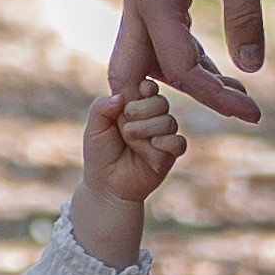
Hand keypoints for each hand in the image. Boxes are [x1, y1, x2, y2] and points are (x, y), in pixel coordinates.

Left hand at [80, 84, 186, 206]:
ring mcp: (162, 136)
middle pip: (161, 102)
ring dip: (149, 128)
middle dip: (143, 111)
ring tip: (132, 140)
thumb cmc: (99, 155)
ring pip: (169, 121)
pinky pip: (179, 143)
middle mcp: (151, 119)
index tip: (136, 93)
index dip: (145, 88)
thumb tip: (120, 96)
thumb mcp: (94, 128)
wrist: (107, 186)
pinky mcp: (169, 155)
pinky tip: (154, 145)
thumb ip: (101, 108)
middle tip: (125, 127)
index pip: (149, 88)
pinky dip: (168, 142)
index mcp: (135, 107)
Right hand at [112, 0, 267, 121]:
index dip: (215, 97)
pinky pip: (158, 33)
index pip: (177, 68)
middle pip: (138, 72)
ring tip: (237, 91)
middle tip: (235, 108)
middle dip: (181, 99)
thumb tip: (251, 70)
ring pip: (146, 54)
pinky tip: (220, 63)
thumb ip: (244, 14)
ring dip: (185, 77)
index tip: (254, 112)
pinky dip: (184, 54)